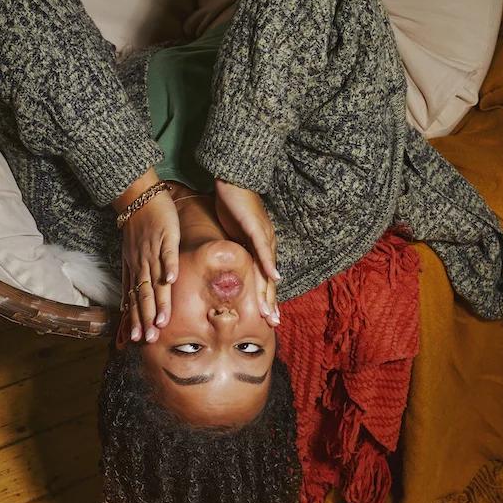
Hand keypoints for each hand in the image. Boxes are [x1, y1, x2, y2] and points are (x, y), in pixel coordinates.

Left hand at [117, 170, 178, 342]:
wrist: (139, 199)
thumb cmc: (137, 228)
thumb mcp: (129, 255)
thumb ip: (132, 278)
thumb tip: (128, 301)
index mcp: (134, 269)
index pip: (134, 298)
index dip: (135, 318)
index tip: (136, 339)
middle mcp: (142, 264)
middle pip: (143, 295)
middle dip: (146, 318)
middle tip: (149, 339)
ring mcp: (154, 252)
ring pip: (155, 281)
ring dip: (158, 301)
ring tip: (161, 321)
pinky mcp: (166, 238)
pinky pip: (168, 255)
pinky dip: (169, 268)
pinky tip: (172, 281)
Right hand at [213, 180, 280, 326]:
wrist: (234, 179)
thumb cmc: (232, 205)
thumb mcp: (232, 234)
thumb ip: (234, 251)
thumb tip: (229, 266)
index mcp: (259, 248)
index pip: (263, 278)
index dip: (265, 298)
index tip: (267, 318)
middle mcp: (266, 245)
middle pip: (268, 279)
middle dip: (270, 302)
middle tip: (273, 323)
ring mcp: (263, 236)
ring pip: (267, 269)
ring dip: (269, 291)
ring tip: (270, 311)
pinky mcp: (256, 227)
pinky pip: (262, 248)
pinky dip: (268, 263)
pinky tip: (273, 277)